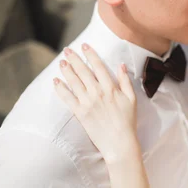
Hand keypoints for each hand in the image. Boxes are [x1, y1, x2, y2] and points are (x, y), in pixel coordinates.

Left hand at [53, 43, 137, 163]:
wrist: (119, 142)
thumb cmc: (128, 121)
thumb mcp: (132, 99)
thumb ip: (126, 81)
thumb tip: (121, 65)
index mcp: (111, 88)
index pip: (98, 66)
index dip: (90, 54)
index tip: (84, 45)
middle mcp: (98, 92)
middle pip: (83, 71)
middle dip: (74, 59)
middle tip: (67, 50)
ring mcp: (87, 103)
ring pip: (74, 82)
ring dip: (66, 70)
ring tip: (61, 62)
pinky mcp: (80, 113)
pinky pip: (67, 98)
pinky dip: (60, 88)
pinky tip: (55, 81)